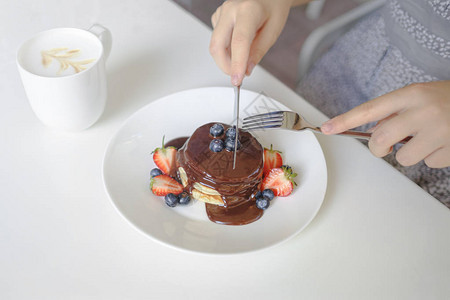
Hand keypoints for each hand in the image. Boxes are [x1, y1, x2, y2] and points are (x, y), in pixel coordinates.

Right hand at [209, 0, 301, 85]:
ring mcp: (221, 12)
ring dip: (226, 58)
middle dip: (225, 66)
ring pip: (215, 45)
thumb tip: (246, 69)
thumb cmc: (273, 8)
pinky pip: (216, 40)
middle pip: (217, 45)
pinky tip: (237, 43)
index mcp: (249, 10)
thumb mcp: (273, 31)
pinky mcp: (216, 17)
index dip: (236, 64)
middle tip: (238, 75)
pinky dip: (225, 49)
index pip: (239, 41)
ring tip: (243, 55)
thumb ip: (258, 51)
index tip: (237, 79)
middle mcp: (230, 9)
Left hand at [321, 81, 449, 167]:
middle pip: (381, 140)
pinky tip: (446, 142)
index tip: (326, 128)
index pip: (370, 109)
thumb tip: (376, 133)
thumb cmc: (448, 99)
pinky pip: (429, 163)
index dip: (345, 120)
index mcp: (411, 93)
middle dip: (378, 148)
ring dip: (411, 152)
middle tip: (385, 146)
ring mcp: (438, 131)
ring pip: (404, 158)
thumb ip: (397, 111)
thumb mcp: (420, 95)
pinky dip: (434, 157)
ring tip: (430, 137)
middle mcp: (422, 111)